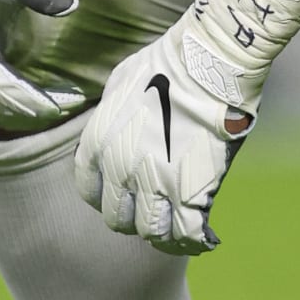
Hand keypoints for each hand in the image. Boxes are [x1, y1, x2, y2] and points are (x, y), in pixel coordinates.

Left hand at [75, 0, 299, 253]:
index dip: (109, 197)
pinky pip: (187, 234)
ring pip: (152, 232)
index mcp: (97, 145)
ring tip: (181, 229)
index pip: (90, 192)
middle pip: (118, 219)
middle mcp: (120, 169)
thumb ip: (108, 115)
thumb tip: (109, 130)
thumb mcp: (119, 83)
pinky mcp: (192, 189)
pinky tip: (205, 238)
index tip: (126, 195)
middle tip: (156, 211)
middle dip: (136, 218)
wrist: (209, 58)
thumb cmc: (168, 62)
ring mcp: (155, 182)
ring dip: (165, 233)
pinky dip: (195, 241)